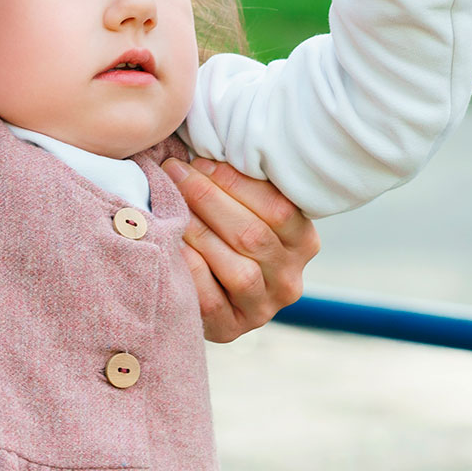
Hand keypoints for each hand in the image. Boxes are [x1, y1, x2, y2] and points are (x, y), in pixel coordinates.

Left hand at [164, 156, 320, 342]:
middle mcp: (290, 279)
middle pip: (253, 235)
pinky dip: (190, 269)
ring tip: (168, 205)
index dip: (235, 182)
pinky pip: (212, 300)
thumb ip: (234, 182)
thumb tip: (203, 141)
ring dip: (198, 232)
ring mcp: (263, 308)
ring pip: (237, 269)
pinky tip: (169, 244)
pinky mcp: (232, 328)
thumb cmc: (221, 230)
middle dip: (208, 198)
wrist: (206, 290)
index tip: (198, 160)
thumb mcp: (241, 206)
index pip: (279, 208)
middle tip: (174, 172)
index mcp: (303, 241)